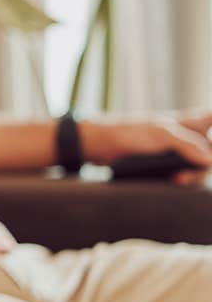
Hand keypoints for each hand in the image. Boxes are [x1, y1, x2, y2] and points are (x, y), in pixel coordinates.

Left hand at [80, 111, 211, 184]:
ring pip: (200, 164)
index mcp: (190, 121)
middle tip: (191, 172)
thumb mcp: (162, 135)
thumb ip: (188, 145)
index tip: (208, 143)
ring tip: (178, 179)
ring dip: (195, 175)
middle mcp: (188, 135)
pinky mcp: (168, 164)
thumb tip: (210, 161)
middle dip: (206, 164)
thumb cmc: (130, 132)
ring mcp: (179, 150)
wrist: (101, 145)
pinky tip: (175, 181)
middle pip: (210, 151)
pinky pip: (186, 173)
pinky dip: (184, 179)